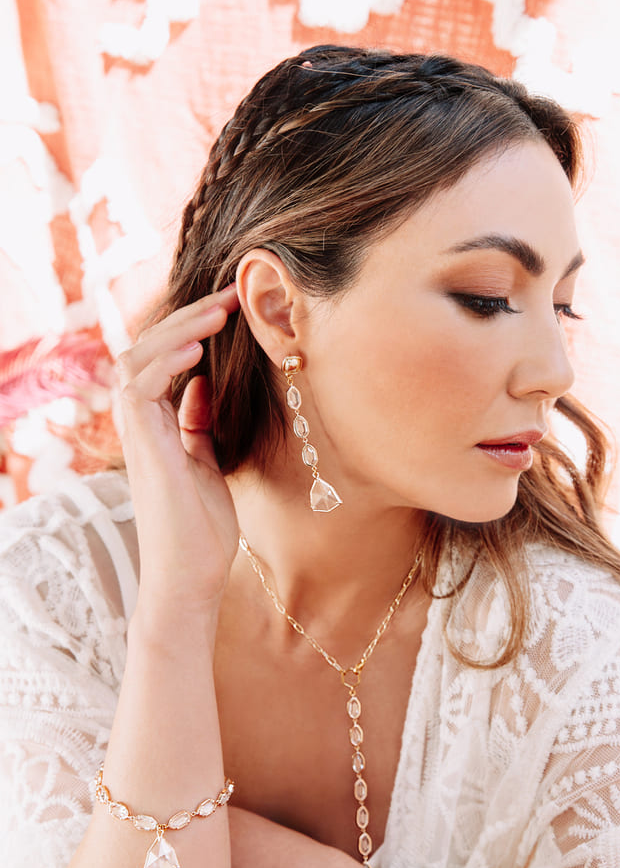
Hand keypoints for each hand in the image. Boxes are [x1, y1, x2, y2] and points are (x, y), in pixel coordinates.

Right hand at [116, 286, 240, 626]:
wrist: (191, 575)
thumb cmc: (201, 527)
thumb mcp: (206, 460)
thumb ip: (197, 421)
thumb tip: (203, 382)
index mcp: (157, 423)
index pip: (165, 358)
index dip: (195, 327)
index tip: (235, 304)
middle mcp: (142, 423)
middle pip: (148, 349)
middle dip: (188, 316)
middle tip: (231, 292)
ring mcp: (139, 435)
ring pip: (137, 360)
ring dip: (178, 330)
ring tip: (217, 310)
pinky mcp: (144, 448)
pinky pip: (140, 389)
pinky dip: (164, 364)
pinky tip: (196, 349)